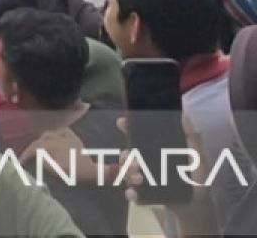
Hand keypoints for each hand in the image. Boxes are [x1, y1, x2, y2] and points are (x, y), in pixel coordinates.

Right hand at [21, 128, 99, 181]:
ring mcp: (66, 137)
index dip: (25, 156)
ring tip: (37, 148)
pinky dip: (54, 133)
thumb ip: (44, 162)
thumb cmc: (74, 174)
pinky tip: (53, 137)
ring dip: (40, 141)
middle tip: (26, 158)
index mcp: (52, 146)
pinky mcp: (73, 138)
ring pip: (48, 134)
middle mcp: (57, 138)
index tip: (19, 163)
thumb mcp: (57, 172)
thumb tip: (37, 155)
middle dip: (31, 149)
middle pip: (39, 141)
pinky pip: (61, 131)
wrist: (91, 172)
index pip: (34, 149)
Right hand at [116, 114, 219, 233]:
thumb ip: (192, 137)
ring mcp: (143, 178)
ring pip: (125, 172)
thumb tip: (185, 115)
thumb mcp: (198, 156)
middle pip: (127, 154)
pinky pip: (131, 192)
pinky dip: (130, 192)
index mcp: (156, 150)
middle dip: (126, 157)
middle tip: (136, 164)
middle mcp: (146, 162)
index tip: (122, 122)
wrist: (199, 205)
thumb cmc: (198, 178)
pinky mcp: (144, 194)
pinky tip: (135, 193)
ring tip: (140, 180)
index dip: (128, 127)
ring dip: (128, 174)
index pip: (138, 136)